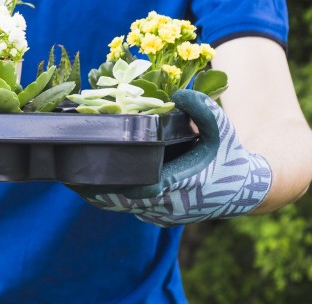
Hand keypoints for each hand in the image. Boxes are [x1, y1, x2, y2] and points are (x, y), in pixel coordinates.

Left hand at [73, 90, 271, 226]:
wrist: (245, 188)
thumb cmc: (231, 156)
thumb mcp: (223, 129)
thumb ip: (205, 110)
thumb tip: (181, 94)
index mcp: (182, 187)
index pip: (138, 187)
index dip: (111, 180)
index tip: (85, 169)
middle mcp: (168, 207)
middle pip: (121, 199)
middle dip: (94, 186)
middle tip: (65, 169)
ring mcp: (162, 215)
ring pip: (121, 207)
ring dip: (96, 193)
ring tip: (67, 175)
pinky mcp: (158, 216)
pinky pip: (127, 209)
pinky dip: (108, 197)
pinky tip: (86, 183)